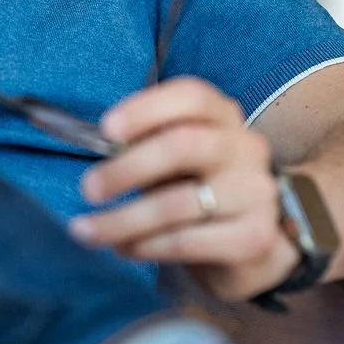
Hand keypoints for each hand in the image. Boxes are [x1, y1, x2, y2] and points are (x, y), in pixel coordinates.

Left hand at [68, 77, 297, 300]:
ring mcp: (256, 193)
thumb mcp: (174, 160)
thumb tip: (99, 148)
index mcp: (223, 117)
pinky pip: (187, 240)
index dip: (145, 109)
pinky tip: (124, 248)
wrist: (247, 247)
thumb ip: (147, 146)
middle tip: (88, 189)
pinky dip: (146, 245)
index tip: (106, 130)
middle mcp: (246, 148)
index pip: (191, 96)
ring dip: (123, 219)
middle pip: (183, 145)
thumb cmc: (198, 190)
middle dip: (127, 168)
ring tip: (89, 230)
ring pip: (179, 203)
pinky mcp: (253, 237)